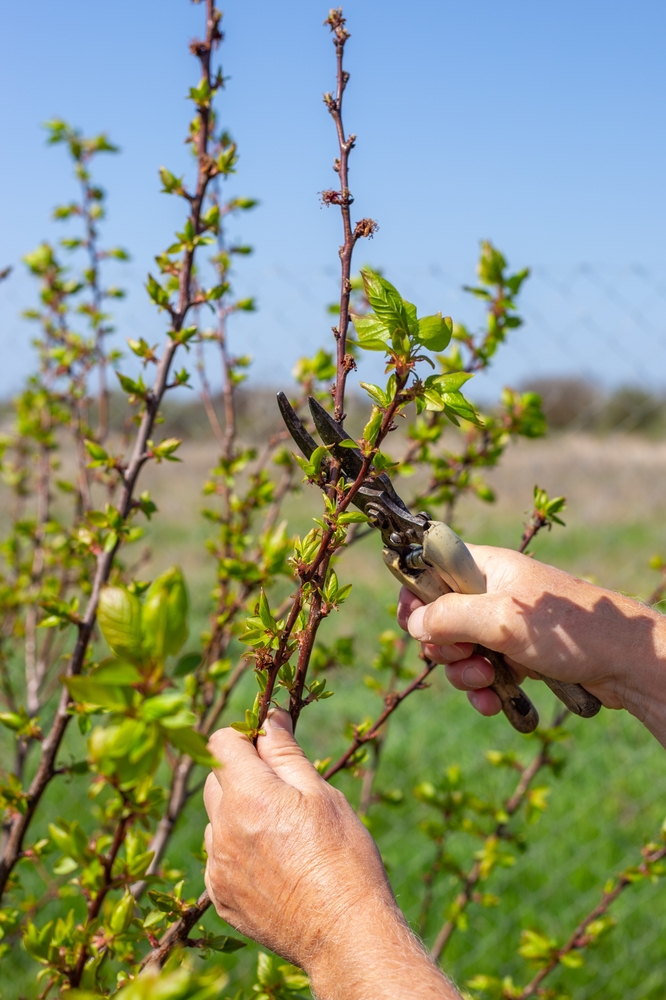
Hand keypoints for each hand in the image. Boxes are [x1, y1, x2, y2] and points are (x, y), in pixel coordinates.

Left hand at [204, 709, 460, 998]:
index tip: (267, 745)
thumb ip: (286, 753)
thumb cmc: (344, 858)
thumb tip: (269, 718)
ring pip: (217, 821)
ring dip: (237, 814)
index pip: (220, 742)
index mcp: (248, 796)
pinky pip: (219, 859)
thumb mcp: (321, 794)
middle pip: (214, 780)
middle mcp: (223, 830)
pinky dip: (238, 852)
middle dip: (241, 773)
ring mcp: (218, 868)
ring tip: (282, 833)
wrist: (346, 935)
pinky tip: (274, 864)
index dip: (243, 736)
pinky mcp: (220, 898)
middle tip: (282, 790)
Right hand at [397, 544, 665, 744]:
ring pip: (461, 649)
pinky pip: (485, 670)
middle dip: (444, 646)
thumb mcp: (501, 620)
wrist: (628, 663)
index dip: (416, 597)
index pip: (431, 569)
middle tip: (464, 658)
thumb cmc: (570, 630)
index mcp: (487, 568)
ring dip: (465, 673)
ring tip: (485, 684)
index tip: (412, 625)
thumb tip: (412, 624)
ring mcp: (507, 624)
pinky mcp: (520, 654)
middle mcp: (494, 592)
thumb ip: (449, 617)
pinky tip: (493, 704)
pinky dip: (484, 689)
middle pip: (441, 616)